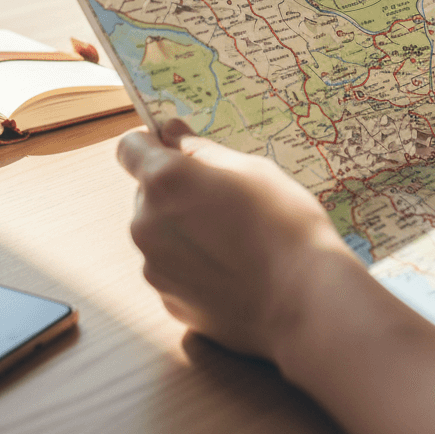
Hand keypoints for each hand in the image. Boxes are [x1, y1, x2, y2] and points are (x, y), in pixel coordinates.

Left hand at [116, 120, 351, 359]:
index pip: (130, 148)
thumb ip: (202, 150)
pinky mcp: (167, 300)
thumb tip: (171, 133)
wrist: (304, 300)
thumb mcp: (252, 169)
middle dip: (176, 191)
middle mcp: (146, 222)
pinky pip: (173, 267)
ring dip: (184, 228)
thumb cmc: (285, 225)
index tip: (177, 150)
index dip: (152, 144)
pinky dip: (194, 263)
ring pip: (160, 231)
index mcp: (165, 180)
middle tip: (225, 200)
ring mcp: (153, 266)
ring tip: (234, 240)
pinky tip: (232, 269)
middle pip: (148, 193)